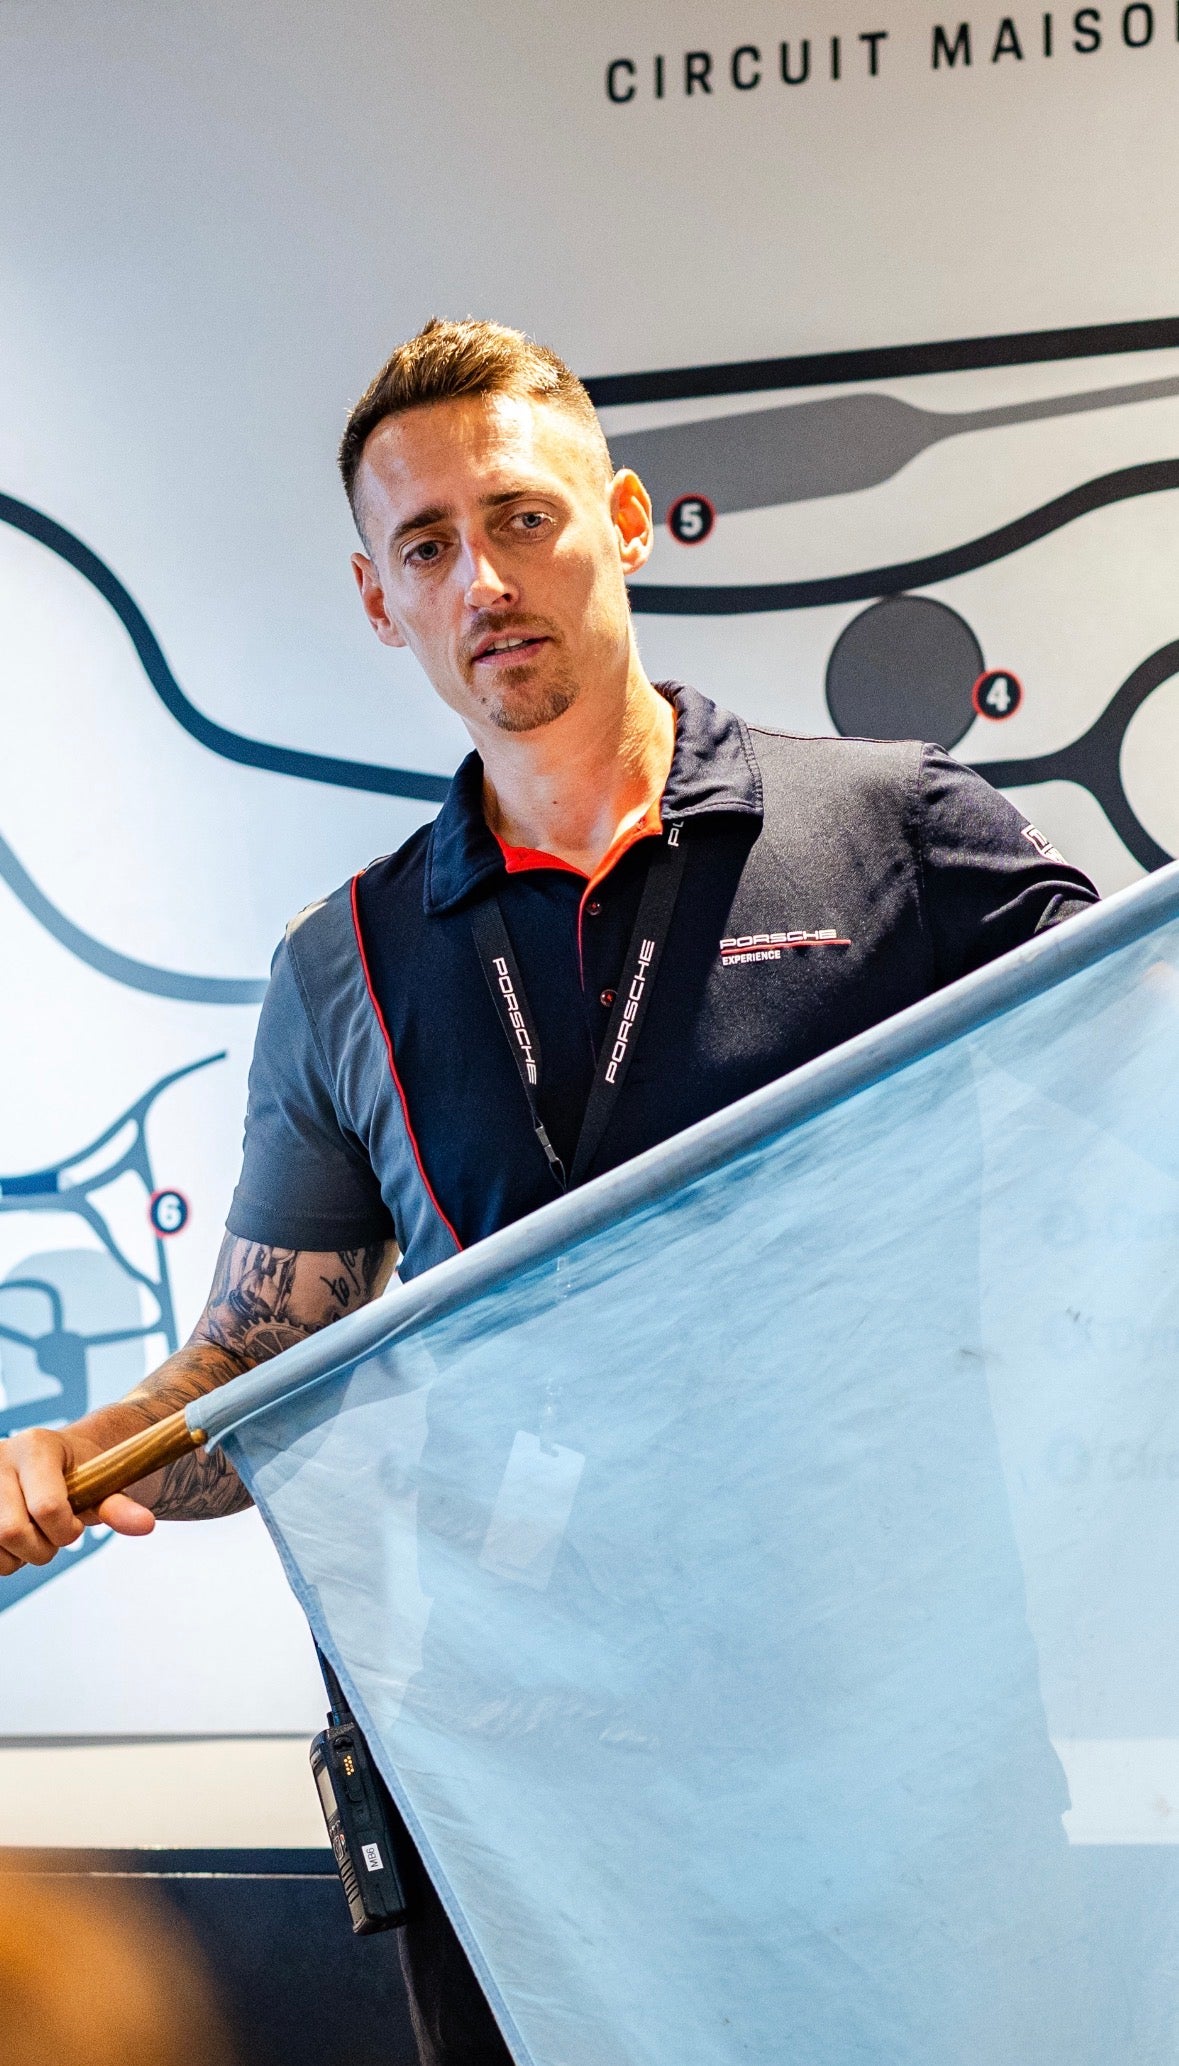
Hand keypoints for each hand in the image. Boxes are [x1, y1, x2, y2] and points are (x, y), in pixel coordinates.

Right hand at [0, 1425, 155, 1575]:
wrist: (59, 1463)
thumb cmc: (83, 1475)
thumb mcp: (102, 1485)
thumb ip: (118, 1505)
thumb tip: (146, 1525)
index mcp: (36, 1447)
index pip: (47, 1507)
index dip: (65, 1530)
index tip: (75, 1523)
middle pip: (11, 1531)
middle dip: (41, 1548)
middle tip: (53, 1536)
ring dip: (19, 1556)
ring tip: (33, 1536)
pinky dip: (2, 1558)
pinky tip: (13, 1542)